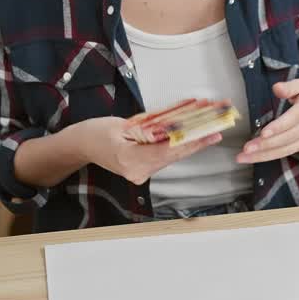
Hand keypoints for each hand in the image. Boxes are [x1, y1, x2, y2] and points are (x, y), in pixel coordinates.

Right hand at [69, 116, 222, 184]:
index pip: (167, 150)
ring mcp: (140, 173)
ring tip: (210, 128)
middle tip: (218, 130)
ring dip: (190, 142)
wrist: (80, 146)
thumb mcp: (121, 126)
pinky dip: (177, 145)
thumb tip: (174, 127)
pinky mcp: (143, 169)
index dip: (189, 141)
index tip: (208, 133)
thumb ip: (148, 129)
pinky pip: (164, 156)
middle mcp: (137, 171)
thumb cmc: (96, 132)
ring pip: (172, 156)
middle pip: (174, 155)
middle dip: (197, 141)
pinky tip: (192, 136)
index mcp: (129, 160)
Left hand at [237, 79, 298, 163]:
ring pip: (286, 149)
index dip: (279, 127)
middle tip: (246, 149)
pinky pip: (288, 152)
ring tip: (244, 157)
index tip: (263, 134)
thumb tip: (276, 88)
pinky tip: (255, 157)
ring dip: (264, 155)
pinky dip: (270, 156)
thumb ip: (290, 86)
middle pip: (288, 137)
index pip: (294, 119)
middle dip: (266, 145)